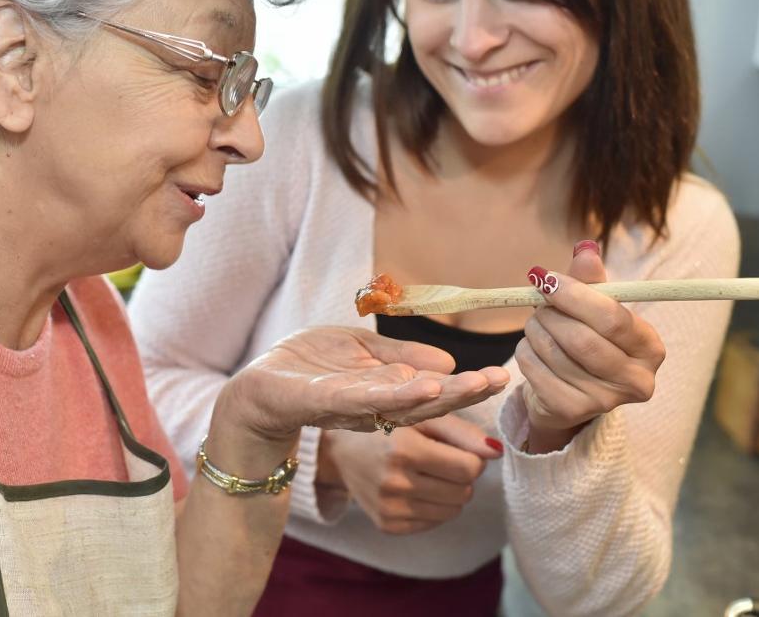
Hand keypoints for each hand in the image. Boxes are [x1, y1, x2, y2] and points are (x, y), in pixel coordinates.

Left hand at [220, 326, 509, 444]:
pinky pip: (363, 399)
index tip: (502, 375)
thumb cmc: (308, 367)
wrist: (256, 389)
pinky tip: (423, 387)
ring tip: (468, 386)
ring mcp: (350, 407)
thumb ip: (401, 356)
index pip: (434, 391)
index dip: (467, 386)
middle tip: (500, 379)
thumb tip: (448, 362)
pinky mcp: (322, 401)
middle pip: (426, 403)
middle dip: (464, 393)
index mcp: (387, 394)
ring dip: (437, 398)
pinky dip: (395, 394)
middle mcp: (376, 407)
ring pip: (400, 405)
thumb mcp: (361, 352)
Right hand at [318, 415, 503, 534]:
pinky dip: (434, 507)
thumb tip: (498, 451)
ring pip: (453, 511)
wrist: (341, 449)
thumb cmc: (390, 425)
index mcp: (403, 450)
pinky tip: (415, 488)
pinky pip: (434, 522)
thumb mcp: (423, 416)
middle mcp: (394, 482)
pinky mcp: (387, 525)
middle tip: (440, 459)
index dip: (471, 457)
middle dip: (462, 475)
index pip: (469, 467)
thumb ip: (464, 432)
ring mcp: (389, 507)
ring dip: (450, 492)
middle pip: (464, 492)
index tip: (455, 448)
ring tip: (428, 473)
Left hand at [517, 240, 665, 448]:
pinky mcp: (572, 411)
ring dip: (535, 330)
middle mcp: (637, 381)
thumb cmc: (587, 340)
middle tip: (539, 302)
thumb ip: (590, 280)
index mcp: (651, 348)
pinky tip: (533, 349)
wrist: (568, 391)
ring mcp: (605, 402)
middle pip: (582, 339)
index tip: (545, 278)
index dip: (574, 294)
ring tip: (537, 325)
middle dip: (551, 314)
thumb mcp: (593, 308)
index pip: (612, 317)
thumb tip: (585, 248)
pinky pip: (535, 370)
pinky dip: (526, 352)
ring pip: (554, 352)